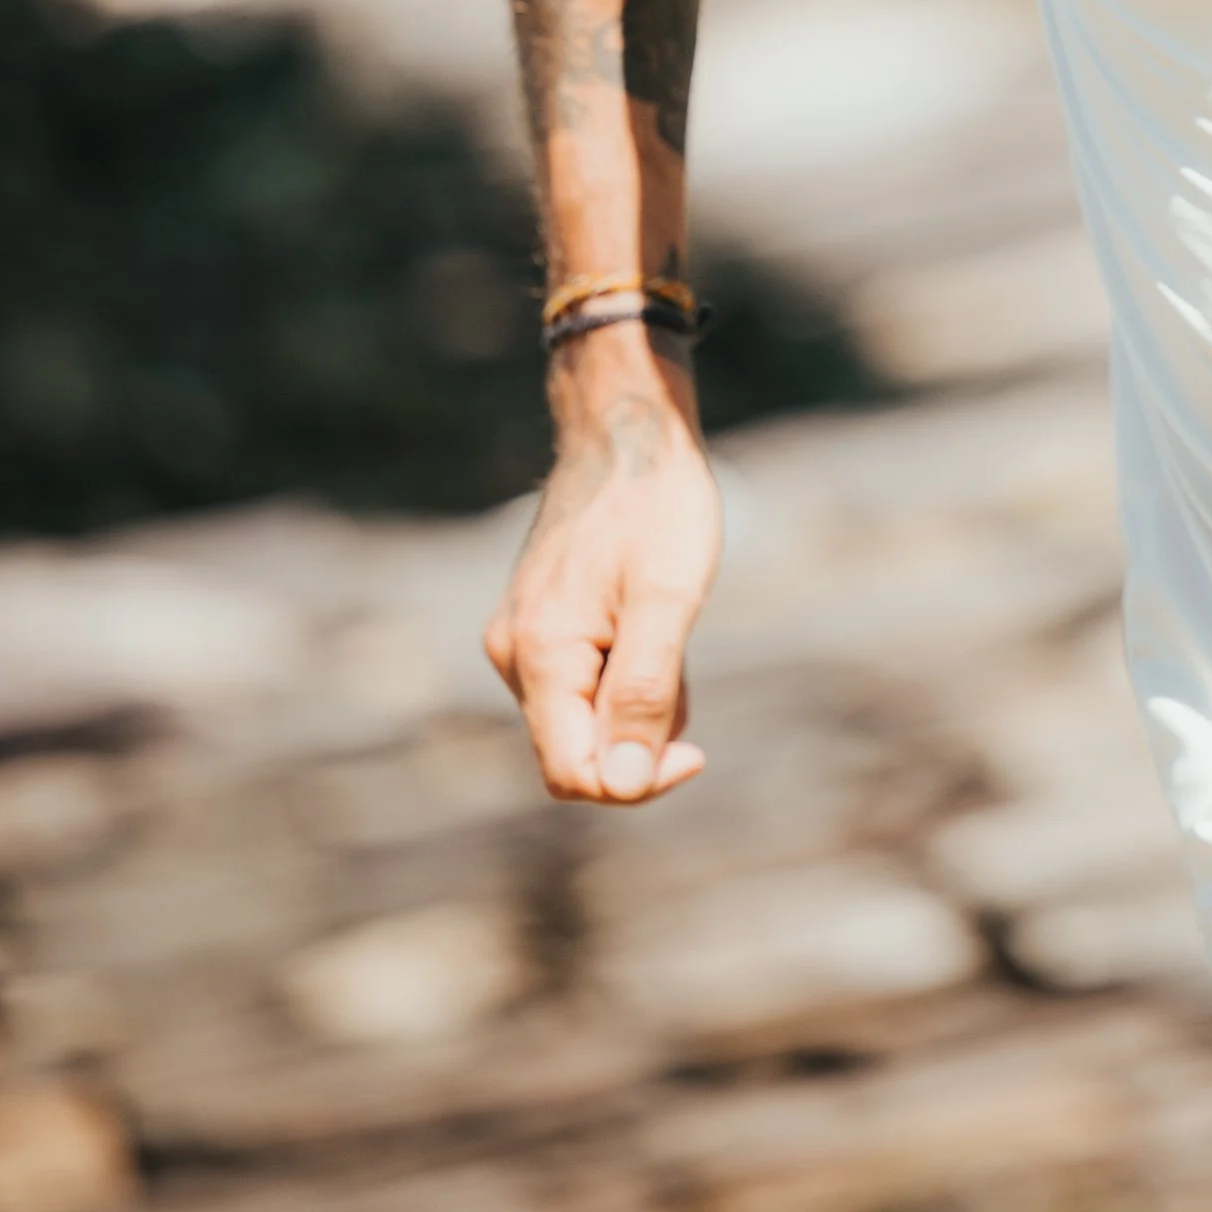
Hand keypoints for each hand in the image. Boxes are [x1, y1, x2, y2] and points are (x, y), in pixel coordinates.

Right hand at [485, 379, 721, 801]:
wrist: (627, 426)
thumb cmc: (655, 503)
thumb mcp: (667, 598)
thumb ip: (643, 693)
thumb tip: (621, 785)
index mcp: (539, 654)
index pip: (574, 774)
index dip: (636, 783)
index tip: (697, 752)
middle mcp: (514, 654)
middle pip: (578, 751)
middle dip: (640, 735)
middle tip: (683, 665)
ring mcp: (521, 638)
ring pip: (584, 718)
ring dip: (637, 702)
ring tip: (669, 630)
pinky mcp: (538, 623)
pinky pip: (581, 684)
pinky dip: (625, 674)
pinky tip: (652, 623)